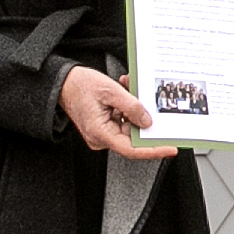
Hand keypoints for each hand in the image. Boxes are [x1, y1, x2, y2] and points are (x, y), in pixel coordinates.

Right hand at [59, 66, 174, 159]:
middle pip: (132, 137)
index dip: (153, 150)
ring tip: (128, 90)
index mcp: (100, 132)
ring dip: (134, 110)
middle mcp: (100, 137)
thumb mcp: (110, 90)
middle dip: (143, 120)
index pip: (131, 149)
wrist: (63, 82)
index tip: (170, 148)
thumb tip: (147, 122)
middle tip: (151, 105)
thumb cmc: (79, 85)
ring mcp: (102, 133)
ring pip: (129, 127)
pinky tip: (124, 93)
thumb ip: (131, 106)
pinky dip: (127, 109)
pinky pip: (122, 122)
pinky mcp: (104, 127)